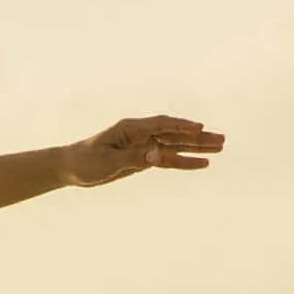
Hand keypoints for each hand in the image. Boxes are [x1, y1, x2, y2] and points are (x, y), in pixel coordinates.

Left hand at [61, 115, 222, 187]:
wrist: (72, 168)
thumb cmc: (86, 161)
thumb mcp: (108, 161)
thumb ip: (133, 158)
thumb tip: (157, 156)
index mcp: (131, 129)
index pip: (162, 125)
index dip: (181, 126)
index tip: (200, 127)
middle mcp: (141, 135)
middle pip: (175, 134)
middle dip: (198, 137)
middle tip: (222, 139)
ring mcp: (144, 146)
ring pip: (176, 146)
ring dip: (197, 147)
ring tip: (220, 148)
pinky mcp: (144, 159)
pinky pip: (168, 160)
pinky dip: (184, 162)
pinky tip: (202, 164)